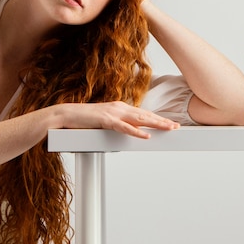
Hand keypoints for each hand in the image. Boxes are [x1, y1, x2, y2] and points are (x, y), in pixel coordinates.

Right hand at [57, 101, 179, 138]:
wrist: (66, 114)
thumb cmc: (84, 120)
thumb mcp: (105, 122)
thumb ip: (117, 125)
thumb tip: (128, 133)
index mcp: (120, 108)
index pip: (143, 114)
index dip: (157, 119)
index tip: (170, 123)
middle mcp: (119, 108)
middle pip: (145, 115)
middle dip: (162, 121)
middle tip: (176, 126)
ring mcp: (113, 113)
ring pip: (139, 120)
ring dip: (155, 124)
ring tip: (168, 128)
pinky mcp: (105, 120)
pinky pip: (124, 127)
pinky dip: (136, 132)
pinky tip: (146, 135)